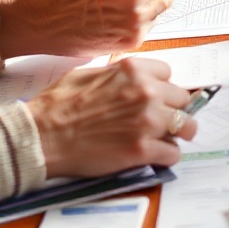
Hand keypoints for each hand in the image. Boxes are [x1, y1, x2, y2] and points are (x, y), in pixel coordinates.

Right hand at [28, 56, 194, 180]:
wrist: (42, 136)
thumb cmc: (58, 105)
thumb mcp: (89, 73)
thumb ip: (118, 74)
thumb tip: (132, 79)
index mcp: (133, 70)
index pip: (169, 74)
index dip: (162, 88)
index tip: (157, 98)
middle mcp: (146, 92)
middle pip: (183, 99)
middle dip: (173, 110)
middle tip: (162, 121)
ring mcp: (146, 121)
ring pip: (186, 127)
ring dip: (177, 134)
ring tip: (165, 140)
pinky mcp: (141, 150)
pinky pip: (172, 154)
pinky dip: (166, 157)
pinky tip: (153, 156)